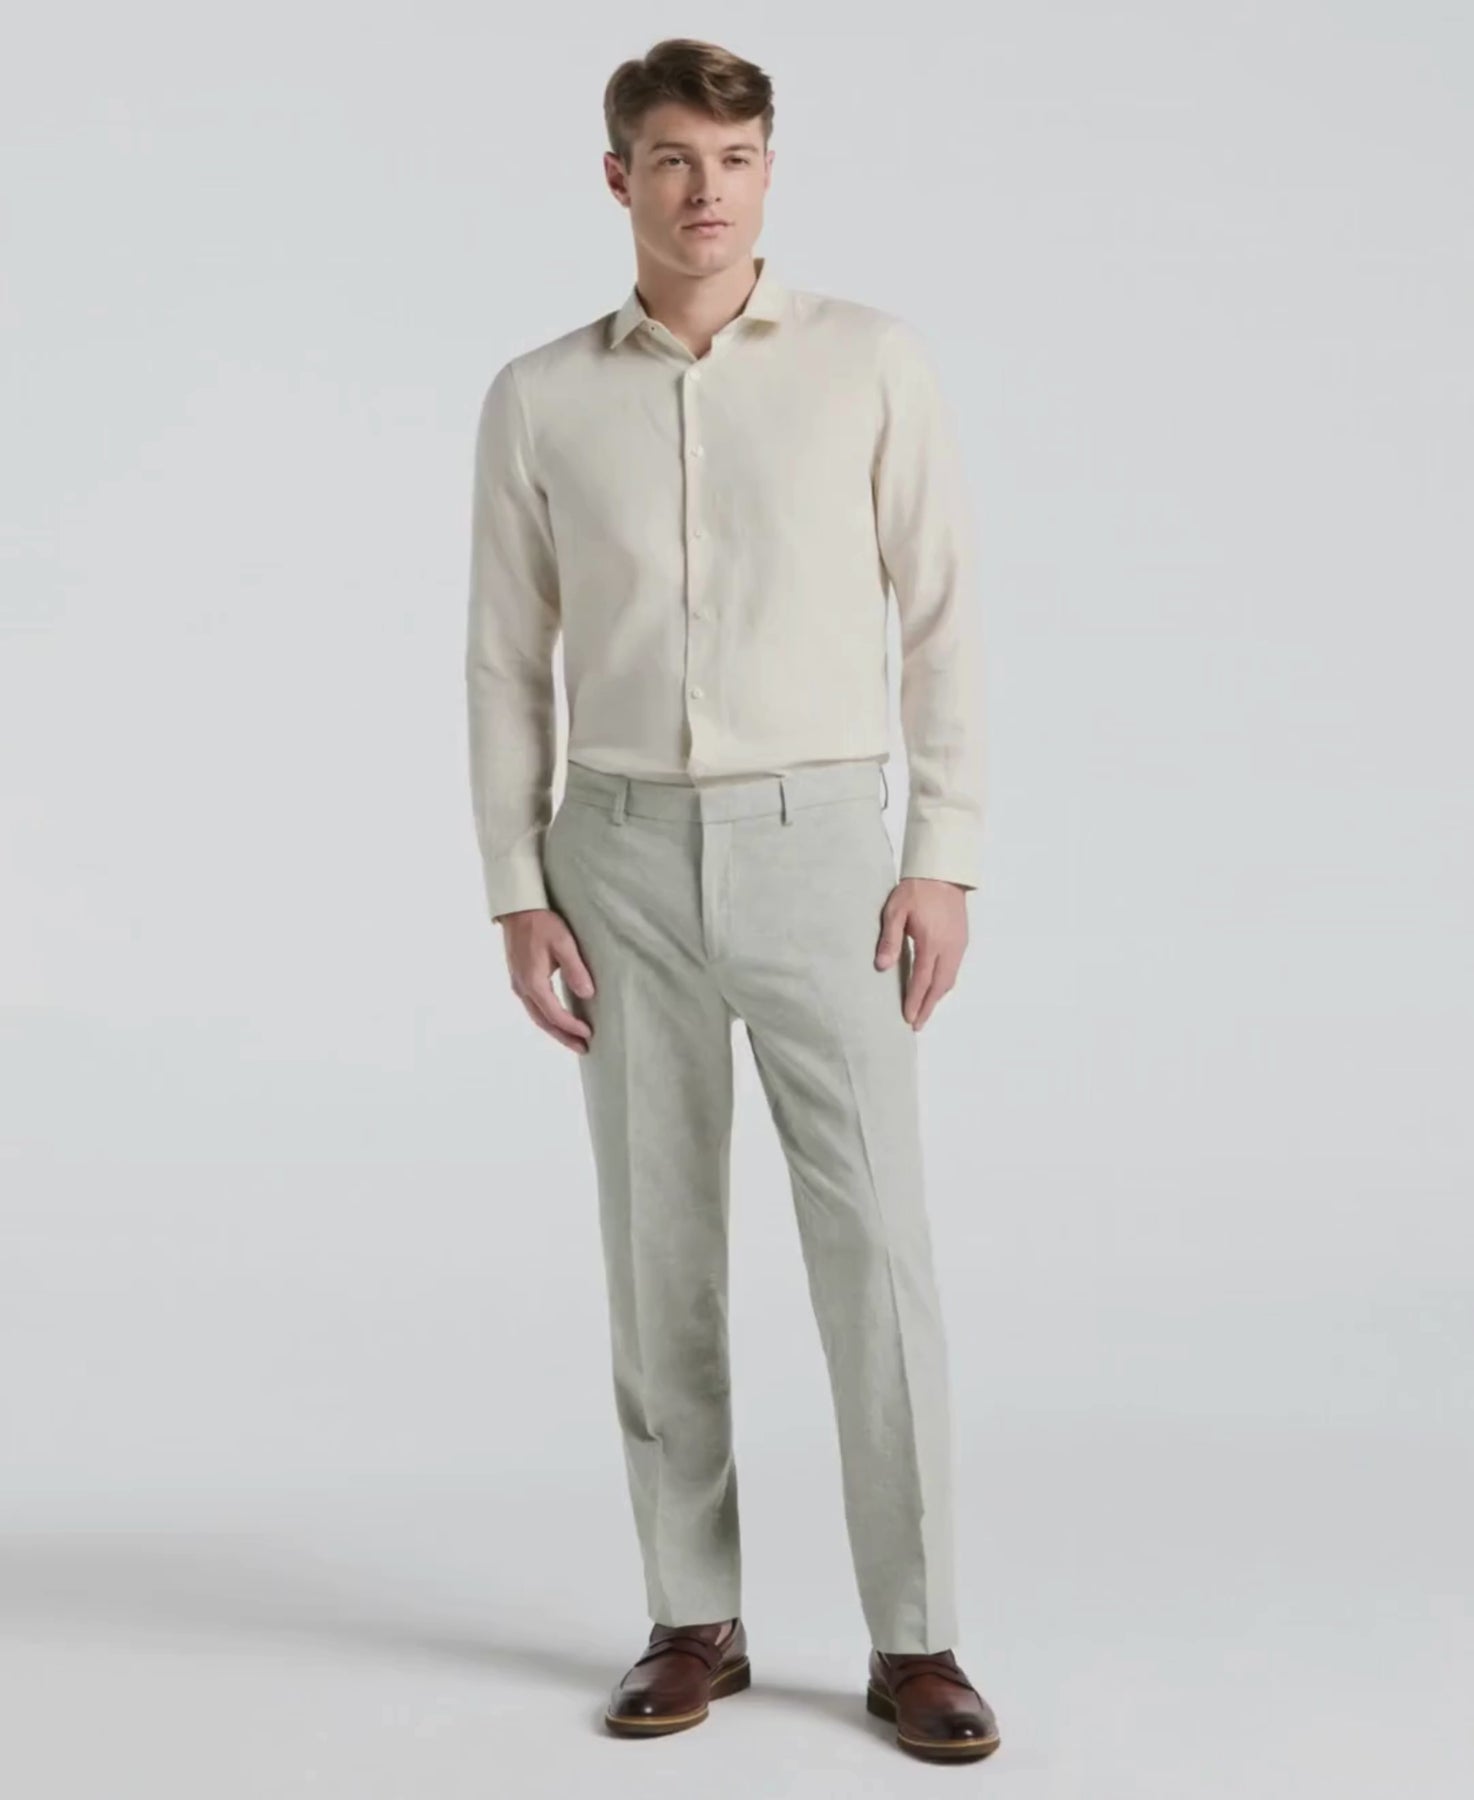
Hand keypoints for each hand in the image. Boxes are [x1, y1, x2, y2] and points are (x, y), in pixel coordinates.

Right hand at [495, 907, 596, 1053]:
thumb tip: (588, 994)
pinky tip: (558, 1020)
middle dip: (563, 1037)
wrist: (517, 909)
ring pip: (537, 1016)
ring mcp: (518, 985)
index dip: (571, 1026)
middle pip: (543, 1022)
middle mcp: (522, 988)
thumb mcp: (563, 943)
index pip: (554, 1014)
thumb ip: (575, 970)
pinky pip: (534, 1007)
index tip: (588, 1034)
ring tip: (573, 1040)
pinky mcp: (519, 979)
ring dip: (555, 1030)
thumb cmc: (541, 923)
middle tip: (582, 1049)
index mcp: (533, 982)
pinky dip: (547, 1018)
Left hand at [874, 877, 969, 1029]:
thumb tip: (882, 966)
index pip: (922, 980)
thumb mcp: (895, 912)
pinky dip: (944, 984)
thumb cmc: (916, 890)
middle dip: (928, 1007)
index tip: (908, 1018)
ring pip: (949, 980)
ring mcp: (958, 945)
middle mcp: (949, 947)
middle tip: (916, 1024)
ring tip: (924, 1011)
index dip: (915, 1001)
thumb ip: (889, 940)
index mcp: (931, 942)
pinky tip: (935, 988)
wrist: (943, 873)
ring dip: (937, 998)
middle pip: (939, 986)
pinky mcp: (962, 941)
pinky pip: (954, 969)